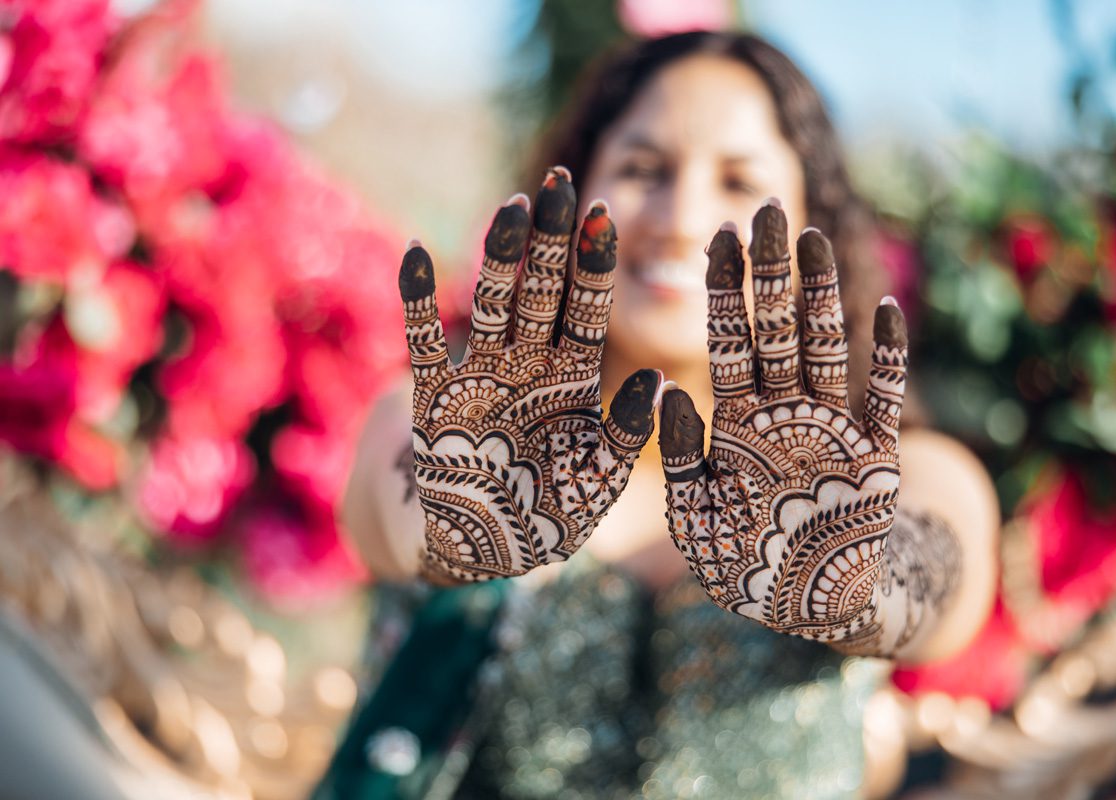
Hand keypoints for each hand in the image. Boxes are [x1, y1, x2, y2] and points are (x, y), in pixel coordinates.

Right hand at [399, 168, 661, 583]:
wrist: (480, 548)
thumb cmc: (547, 517)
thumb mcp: (596, 481)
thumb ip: (624, 436)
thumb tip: (658, 384)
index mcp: (572, 382)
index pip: (586, 312)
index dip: (594, 265)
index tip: (605, 213)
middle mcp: (528, 368)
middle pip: (543, 292)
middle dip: (554, 240)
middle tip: (562, 181)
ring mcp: (480, 377)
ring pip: (494, 304)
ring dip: (500, 257)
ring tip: (513, 206)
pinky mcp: (433, 398)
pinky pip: (422, 343)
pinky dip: (416, 302)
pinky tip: (415, 253)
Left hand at [659, 203, 907, 645]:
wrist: (809, 604)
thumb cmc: (744, 564)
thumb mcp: (698, 515)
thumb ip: (687, 457)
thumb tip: (669, 396)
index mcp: (738, 421)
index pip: (729, 342)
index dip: (725, 292)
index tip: (718, 237)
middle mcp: (784, 412)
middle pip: (776, 328)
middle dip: (770, 271)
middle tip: (767, 209)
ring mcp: (831, 426)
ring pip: (825, 346)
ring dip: (821, 294)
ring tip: (815, 237)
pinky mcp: (876, 453)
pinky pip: (884, 396)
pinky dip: (888, 357)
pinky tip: (887, 308)